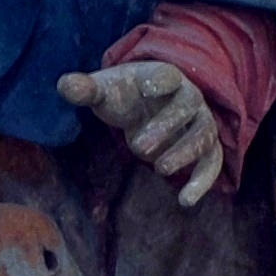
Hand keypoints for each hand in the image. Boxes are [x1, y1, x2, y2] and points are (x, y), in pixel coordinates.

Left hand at [58, 61, 227, 208]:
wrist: (146, 104)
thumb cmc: (125, 95)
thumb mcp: (104, 90)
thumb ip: (86, 89)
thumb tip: (64, 85)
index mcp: (164, 76)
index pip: (168, 74)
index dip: (161, 81)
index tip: (148, 89)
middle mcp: (189, 97)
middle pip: (186, 108)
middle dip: (165, 126)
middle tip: (138, 147)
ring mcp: (200, 122)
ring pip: (203, 135)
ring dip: (184, 153)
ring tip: (159, 169)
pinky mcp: (205, 148)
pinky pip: (212, 163)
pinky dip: (202, 182)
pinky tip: (185, 201)